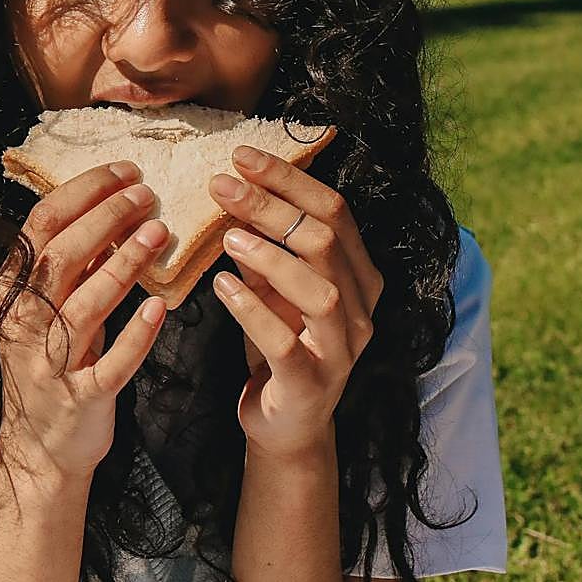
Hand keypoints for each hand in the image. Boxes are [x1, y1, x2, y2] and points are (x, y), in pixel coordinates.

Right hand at [0, 162, 168, 479]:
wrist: (40, 449)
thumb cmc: (52, 366)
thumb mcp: (50, 310)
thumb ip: (74, 266)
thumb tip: (112, 211)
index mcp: (12, 292)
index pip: (41, 226)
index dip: (84, 193)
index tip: (125, 173)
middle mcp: (24, 323)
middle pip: (61, 257)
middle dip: (105, 218)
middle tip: (145, 194)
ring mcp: (50, 363)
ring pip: (85, 305)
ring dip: (122, 265)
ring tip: (157, 232)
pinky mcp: (81, 398)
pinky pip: (110, 365)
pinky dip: (135, 337)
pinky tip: (159, 309)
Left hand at [207, 145, 383, 460]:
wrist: (286, 424)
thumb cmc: (280, 346)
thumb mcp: (274, 289)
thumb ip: (266, 248)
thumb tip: (236, 192)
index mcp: (359, 276)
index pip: (335, 211)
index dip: (289, 179)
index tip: (242, 157)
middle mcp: (361, 308)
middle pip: (326, 241)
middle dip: (272, 206)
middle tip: (221, 186)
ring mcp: (341, 349)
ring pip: (318, 290)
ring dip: (269, 257)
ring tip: (226, 237)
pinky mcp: (311, 384)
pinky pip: (284, 342)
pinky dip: (251, 310)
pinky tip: (223, 287)